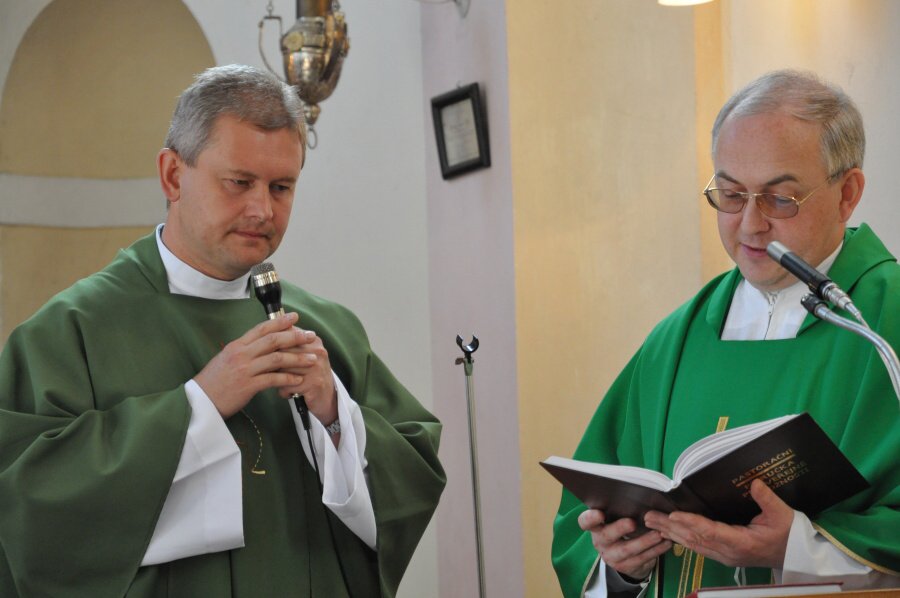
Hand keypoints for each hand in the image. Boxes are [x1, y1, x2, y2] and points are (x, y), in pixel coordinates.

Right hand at [195, 313, 308, 418]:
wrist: (198, 401)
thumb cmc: (214, 381)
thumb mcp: (226, 359)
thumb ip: (244, 350)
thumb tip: (261, 343)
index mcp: (236, 345)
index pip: (261, 328)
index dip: (280, 321)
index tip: (295, 317)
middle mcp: (241, 354)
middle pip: (273, 340)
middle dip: (295, 337)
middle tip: (310, 336)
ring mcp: (244, 370)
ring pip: (276, 359)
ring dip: (297, 358)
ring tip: (312, 358)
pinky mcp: (247, 386)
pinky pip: (273, 379)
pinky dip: (288, 379)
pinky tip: (299, 379)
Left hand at [276, 327, 336, 425]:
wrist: (327, 397)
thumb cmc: (309, 375)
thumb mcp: (303, 355)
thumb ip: (289, 343)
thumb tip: (266, 333)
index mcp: (313, 341)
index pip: (286, 336)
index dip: (273, 346)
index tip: (267, 355)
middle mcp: (317, 351)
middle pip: (282, 352)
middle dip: (272, 364)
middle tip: (270, 371)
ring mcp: (317, 367)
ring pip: (283, 369)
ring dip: (277, 378)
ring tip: (281, 383)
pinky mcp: (314, 383)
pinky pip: (287, 385)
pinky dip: (284, 391)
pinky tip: (288, 392)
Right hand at [578, 509, 671, 581]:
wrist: (623, 554)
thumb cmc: (621, 527)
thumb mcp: (616, 518)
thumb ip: (620, 509)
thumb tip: (638, 494)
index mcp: (595, 526)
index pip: (585, 522)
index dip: (590, 518)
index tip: (600, 513)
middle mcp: (600, 541)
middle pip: (607, 535)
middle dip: (619, 528)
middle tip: (632, 522)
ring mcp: (611, 556)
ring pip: (627, 550)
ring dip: (644, 541)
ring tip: (658, 534)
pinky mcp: (625, 567)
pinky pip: (641, 559)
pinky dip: (655, 550)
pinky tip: (666, 542)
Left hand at [644, 479, 792, 567]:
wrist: (796, 555)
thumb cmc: (788, 534)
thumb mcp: (782, 514)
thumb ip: (766, 499)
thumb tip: (754, 483)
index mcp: (742, 543)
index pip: (711, 532)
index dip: (691, 523)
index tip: (673, 515)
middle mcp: (729, 552)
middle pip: (695, 539)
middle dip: (670, 527)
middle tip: (649, 516)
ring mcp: (725, 556)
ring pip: (693, 545)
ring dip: (671, 533)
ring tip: (652, 522)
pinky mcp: (723, 555)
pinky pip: (698, 547)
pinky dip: (680, 538)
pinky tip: (668, 532)